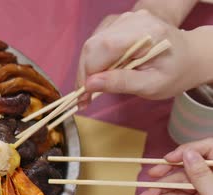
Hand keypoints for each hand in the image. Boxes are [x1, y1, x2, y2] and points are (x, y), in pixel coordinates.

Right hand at [76, 10, 205, 103]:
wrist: (189, 56)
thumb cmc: (174, 73)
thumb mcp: (152, 85)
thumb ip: (121, 83)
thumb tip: (89, 85)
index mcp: (146, 33)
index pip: (103, 48)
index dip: (87, 73)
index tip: (83, 97)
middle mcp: (132, 20)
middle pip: (93, 45)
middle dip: (84, 73)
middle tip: (84, 98)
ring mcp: (124, 19)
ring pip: (91, 44)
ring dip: (87, 68)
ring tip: (91, 89)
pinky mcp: (118, 23)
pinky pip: (96, 42)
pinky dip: (93, 61)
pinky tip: (99, 75)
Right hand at [138, 138, 212, 194]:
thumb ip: (200, 174)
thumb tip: (187, 153)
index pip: (209, 150)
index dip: (188, 151)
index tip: (170, 158)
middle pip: (189, 167)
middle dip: (168, 173)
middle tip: (150, 176)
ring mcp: (206, 192)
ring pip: (180, 183)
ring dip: (161, 189)